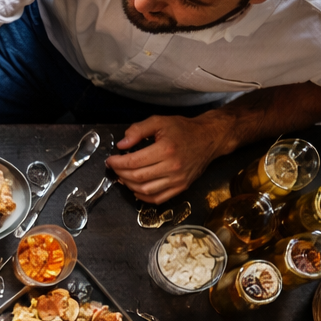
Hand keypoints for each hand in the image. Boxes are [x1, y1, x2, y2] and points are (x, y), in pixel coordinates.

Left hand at [107, 112, 231, 203]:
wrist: (209, 138)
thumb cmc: (184, 129)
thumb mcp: (159, 122)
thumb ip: (138, 130)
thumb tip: (122, 145)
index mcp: (166, 149)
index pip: (134, 162)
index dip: (117, 163)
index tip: (111, 160)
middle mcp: (172, 167)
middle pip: (137, 177)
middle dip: (121, 173)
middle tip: (115, 168)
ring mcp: (178, 180)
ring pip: (145, 190)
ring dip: (129, 185)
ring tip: (123, 177)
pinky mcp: (182, 187)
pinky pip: (158, 199)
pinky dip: (143, 197)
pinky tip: (136, 188)